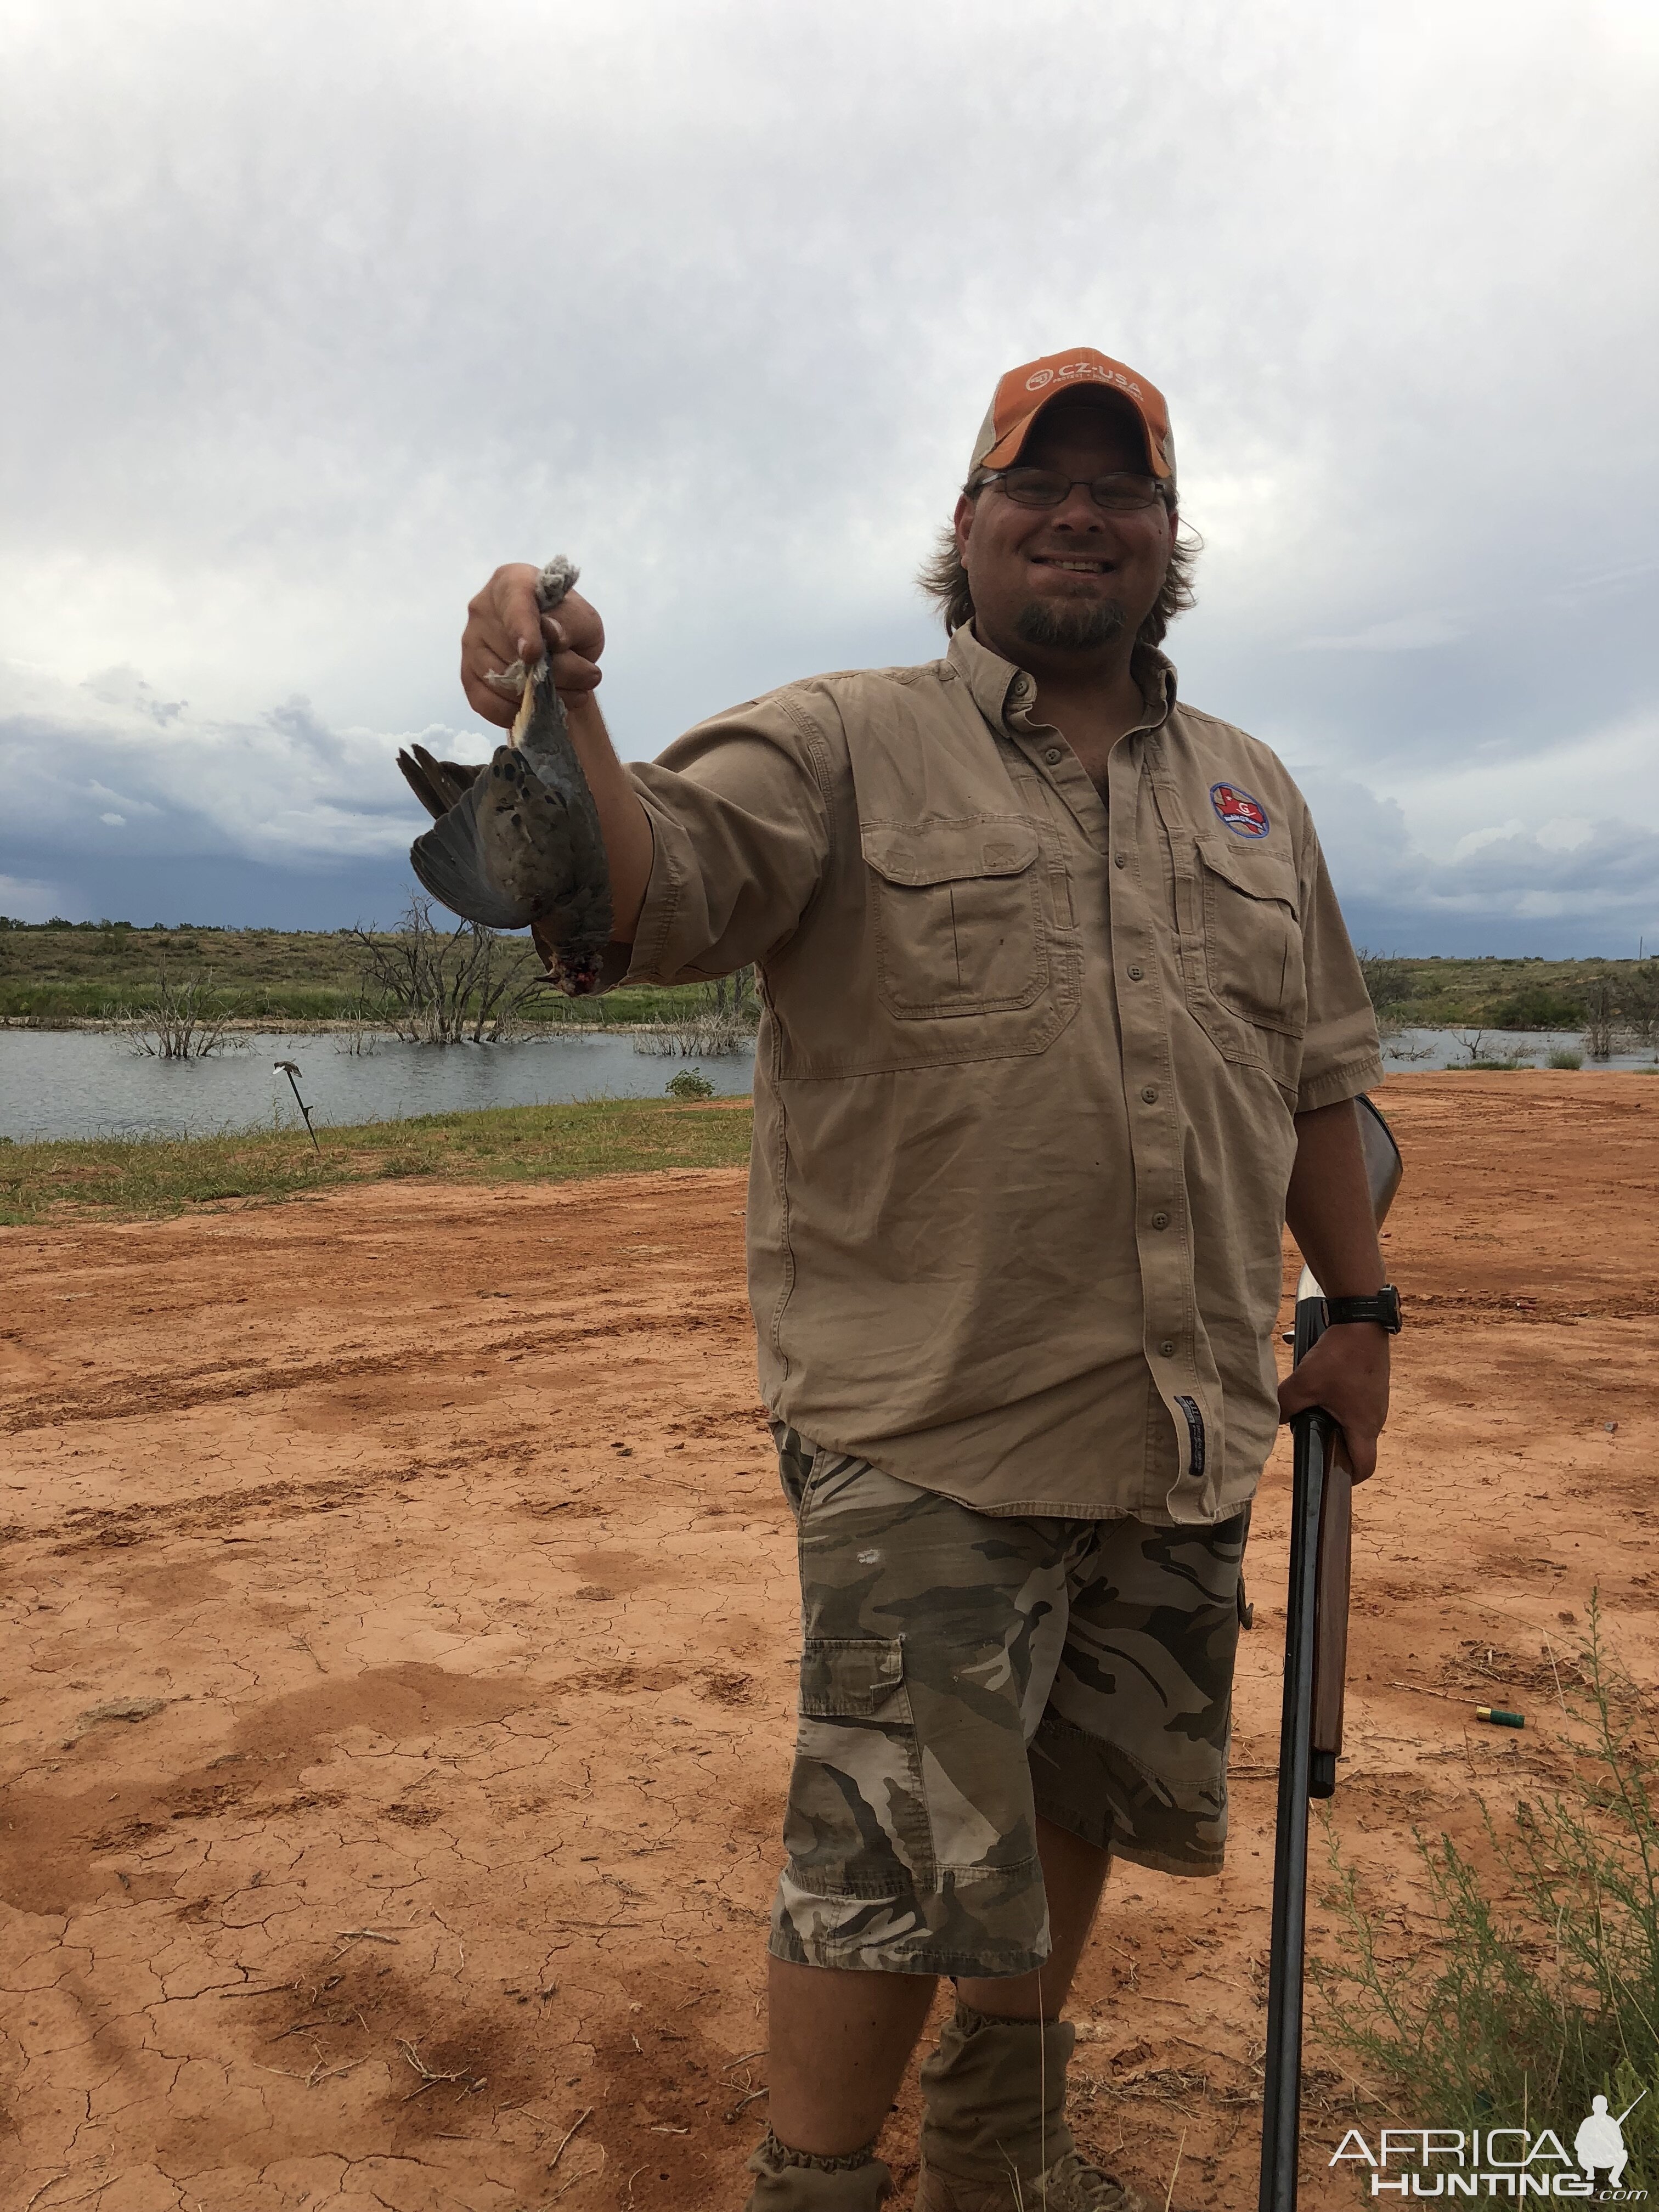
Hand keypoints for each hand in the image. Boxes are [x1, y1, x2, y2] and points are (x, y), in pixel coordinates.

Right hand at [460, 564, 605, 727]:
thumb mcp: (584, 620)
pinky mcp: (467, 674)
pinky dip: (516, 713)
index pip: (513, 605)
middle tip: (590, 678)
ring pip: (501, 681)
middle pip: (512, 652)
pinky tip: (541, 708)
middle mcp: (482, 609)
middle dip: (557, 674)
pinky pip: (486, 703)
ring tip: (573, 693)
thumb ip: (571, 623)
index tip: (532, 654)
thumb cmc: (568, 625)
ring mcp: (470, 642)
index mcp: (512, 582)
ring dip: (542, 697)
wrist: (556, 647)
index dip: (522, 630)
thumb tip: (552, 636)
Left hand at [1278, 1324, 1389, 1481]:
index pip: (1365, 1467)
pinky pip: (1358, 1405)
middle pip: (1358, 1446)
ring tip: (1315, 1410)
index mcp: (1364, 1426)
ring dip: (1337, 1422)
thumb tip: (1274, 1419)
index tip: (1329, 1474)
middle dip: (1335, 1446)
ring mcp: (1377, 1401)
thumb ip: (1285, 1405)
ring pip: (1357, 1424)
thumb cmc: (1340, 1356)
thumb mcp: (1304, 1383)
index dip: (1349, 1477)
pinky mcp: (1374, 1385)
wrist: (1363, 1322)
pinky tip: (1325, 1389)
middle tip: (1312, 1438)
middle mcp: (1377, 1418)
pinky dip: (1342, 1404)